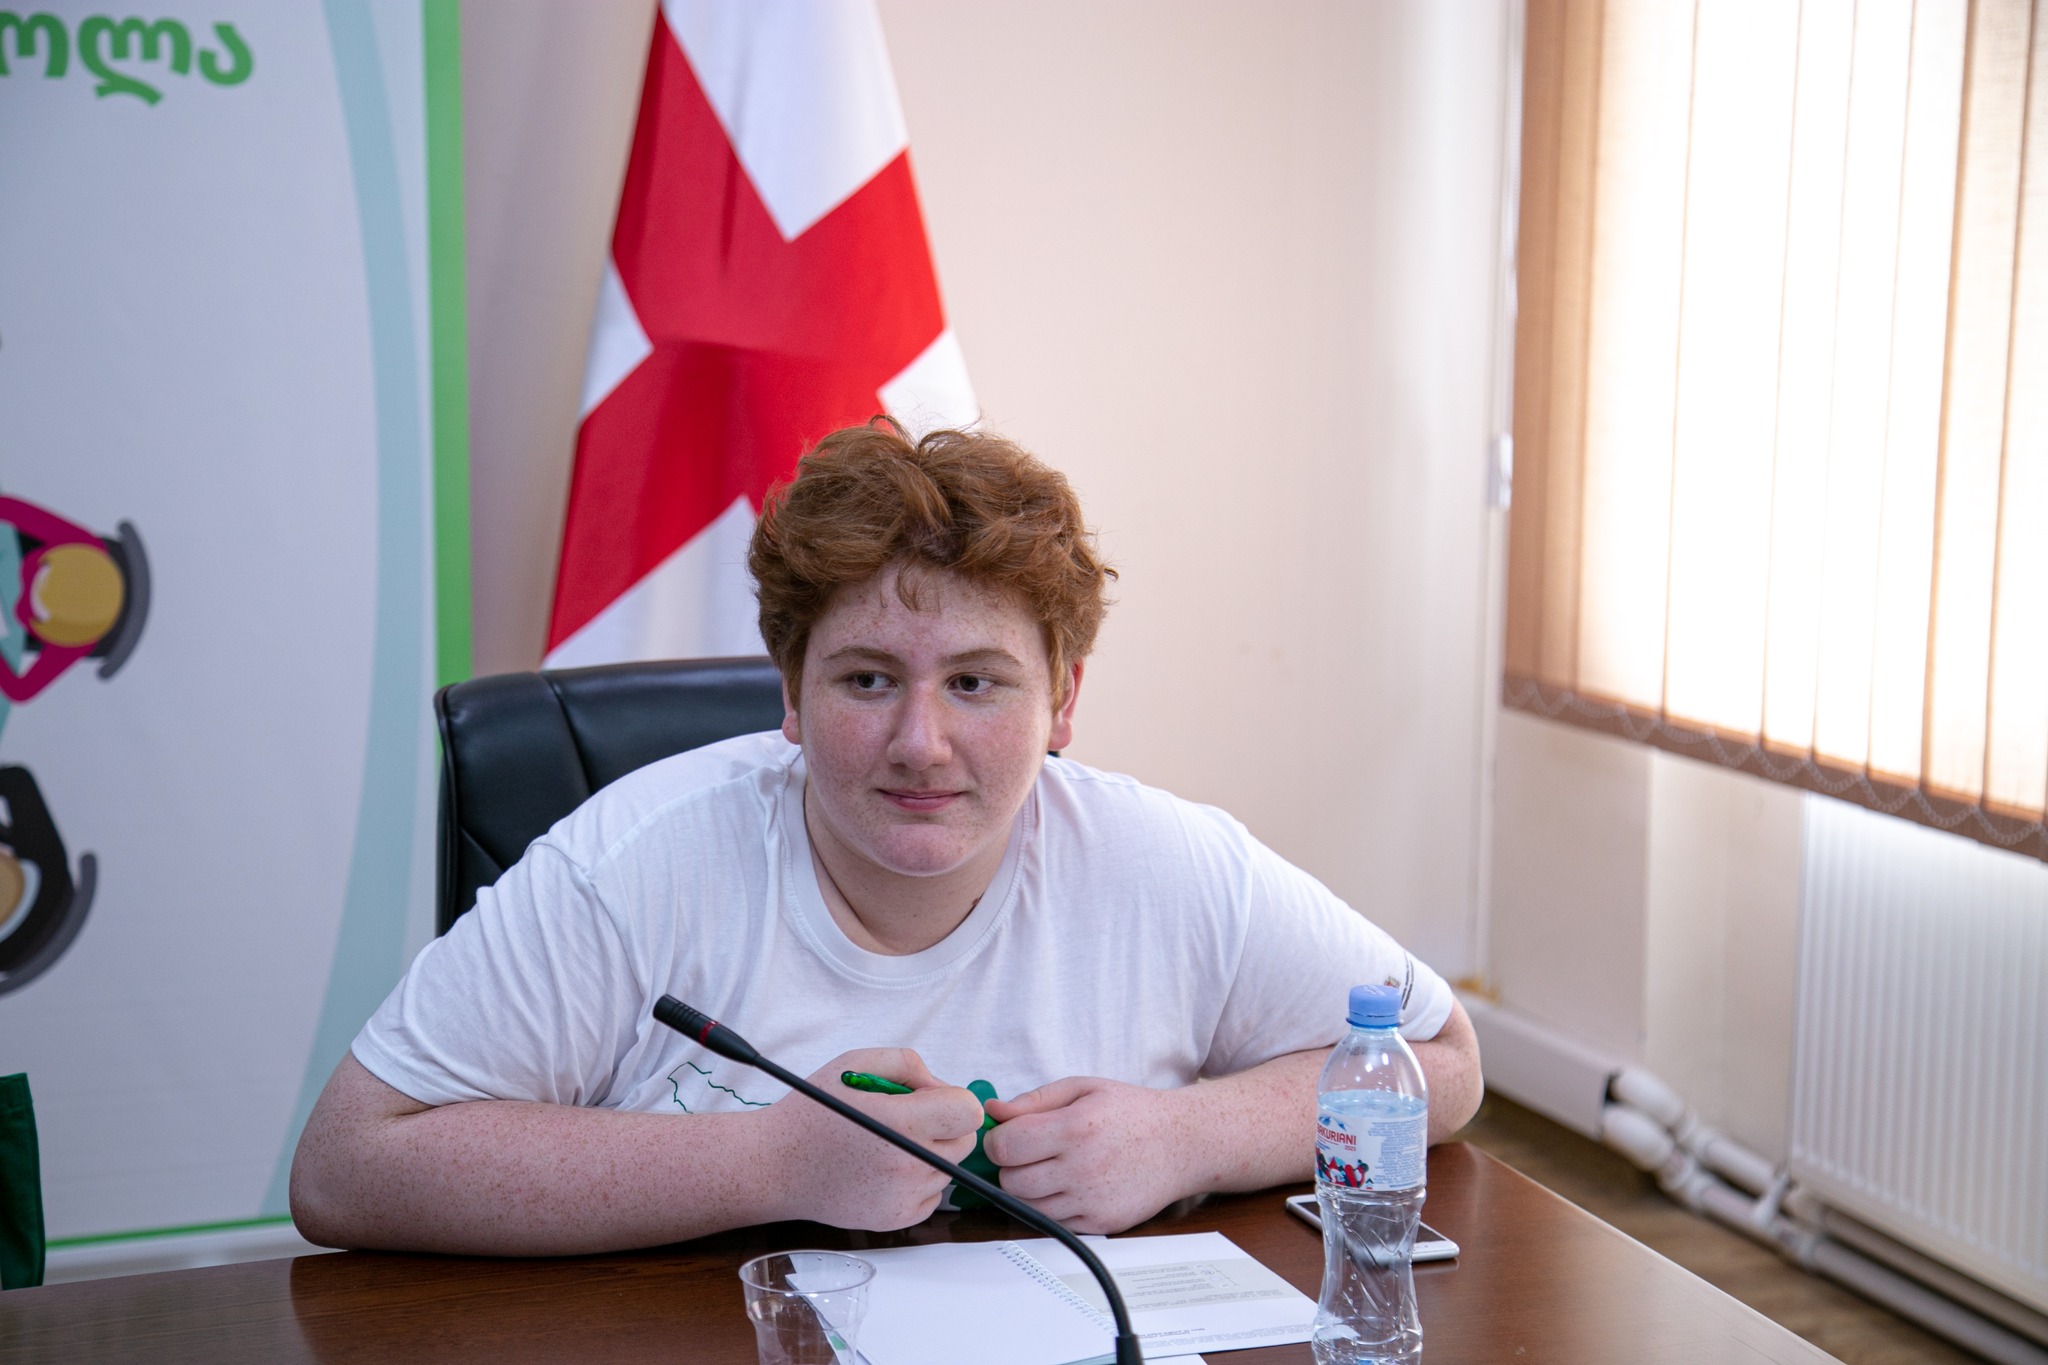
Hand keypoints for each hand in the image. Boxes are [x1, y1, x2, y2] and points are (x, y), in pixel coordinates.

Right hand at [759, 1049, 983, 1230]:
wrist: (776, 1166)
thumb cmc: (813, 1112)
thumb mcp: (854, 1064)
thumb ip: (908, 1065)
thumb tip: (942, 1087)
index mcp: (901, 1123)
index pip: (969, 1112)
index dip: (952, 1099)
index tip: (927, 1100)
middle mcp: (908, 1164)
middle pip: (964, 1141)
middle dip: (944, 1125)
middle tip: (906, 1119)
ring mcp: (903, 1197)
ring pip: (949, 1169)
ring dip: (931, 1153)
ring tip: (888, 1144)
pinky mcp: (896, 1220)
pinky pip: (932, 1195)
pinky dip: (918, 1181)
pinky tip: (885, 1168)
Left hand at [982, 1076, 1190, 1233]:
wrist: (1181, 1143)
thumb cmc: (1132, 1112)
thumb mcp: (1084, 1088)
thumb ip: (1034, 1100)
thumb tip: (994, 1110)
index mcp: (1075, 1127)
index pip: (1005, 1146)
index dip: (997, 1140)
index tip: (1007, 1134)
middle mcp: (1082, 1167)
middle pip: (1011, 1180)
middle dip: (1011, 1165)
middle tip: (1029, 1152)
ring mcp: (1092, 1200)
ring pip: (1028, 1205)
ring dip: (1029, 1188)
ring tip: (1051, 1167)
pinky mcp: (1101, 1224)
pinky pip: (1053, 1222)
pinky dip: (1052, 1206)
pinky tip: (1071, 1184)